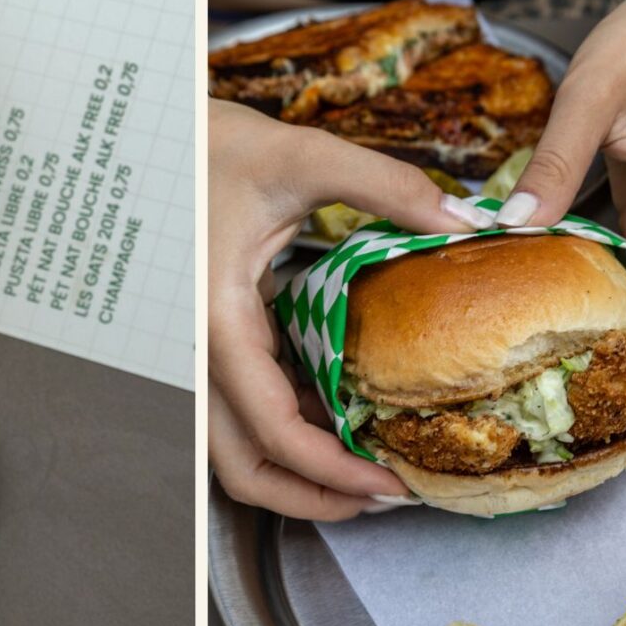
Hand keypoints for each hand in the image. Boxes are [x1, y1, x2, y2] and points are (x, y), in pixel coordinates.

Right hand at [209, 99, 492, 518]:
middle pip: (241, 465)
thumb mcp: (304, 157)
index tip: (388, 484)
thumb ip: (389, 187)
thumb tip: (469, 223)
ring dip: (296, 470)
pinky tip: (336, 411)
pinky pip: (244, 406)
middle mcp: (197, 349)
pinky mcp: (213, 337)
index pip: (270, 430)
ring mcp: (199, 349)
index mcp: (216, 321)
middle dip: (309, 497)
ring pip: (236, 446)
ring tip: (364, 467)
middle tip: (379, 496)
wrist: (157, 129)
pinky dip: (287, 426)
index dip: (331, 472)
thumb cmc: (215, 143)